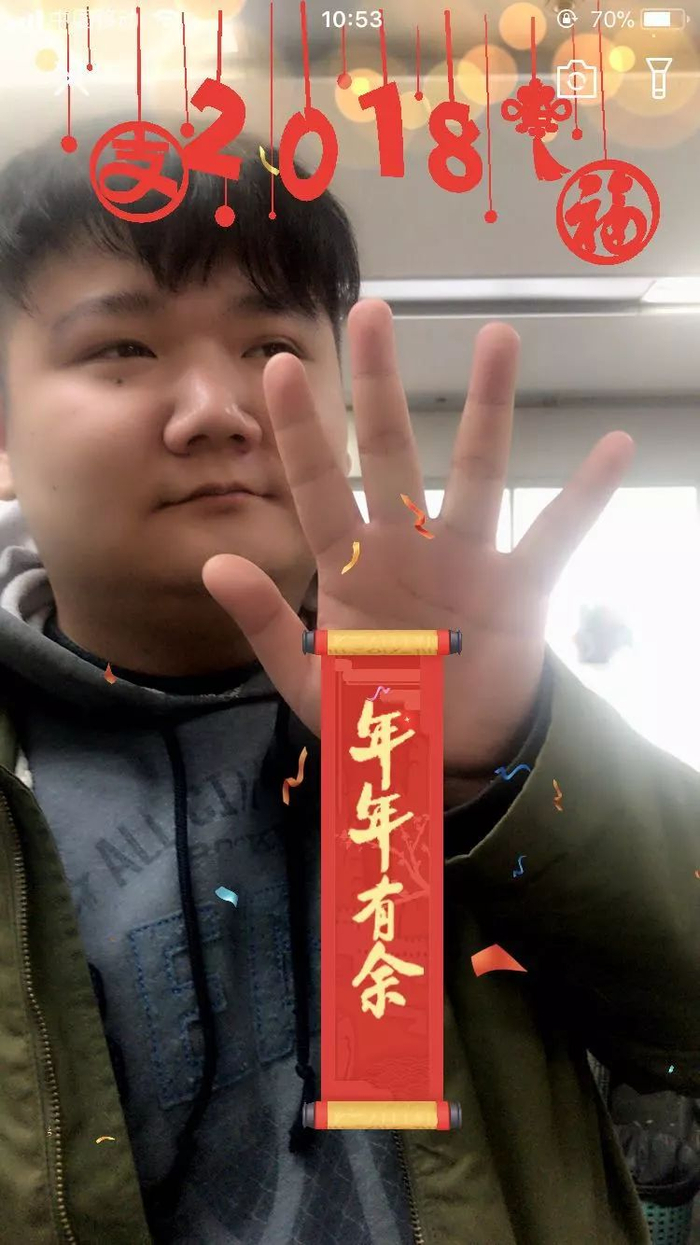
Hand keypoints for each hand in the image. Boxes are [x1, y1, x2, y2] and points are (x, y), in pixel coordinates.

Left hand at [202, 301, 634, 771]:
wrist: (447, 757)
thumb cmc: (375, 714)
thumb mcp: (310, 683)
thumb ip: (267, 626)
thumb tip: (214, 565)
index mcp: (349, 569)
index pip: (316, 487)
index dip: (298, 431)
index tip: (275, 367)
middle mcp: (405, 547)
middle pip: (390, 451)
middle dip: (380, 384)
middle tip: (373, 312)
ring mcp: (465, 560)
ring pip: (476, 470)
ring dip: (488, 407)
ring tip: (498, 336)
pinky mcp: (519, 587)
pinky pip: (557, 535)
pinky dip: (587, 496)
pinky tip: (614, 447)